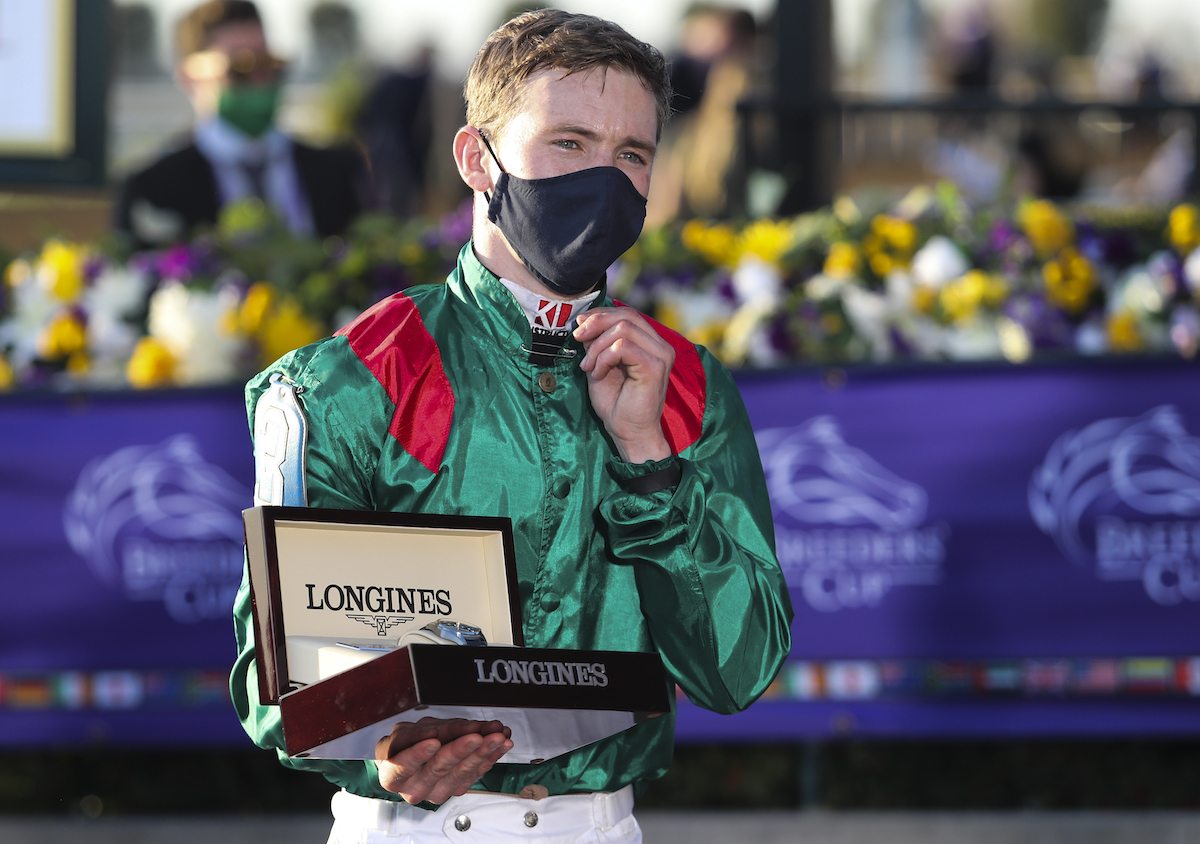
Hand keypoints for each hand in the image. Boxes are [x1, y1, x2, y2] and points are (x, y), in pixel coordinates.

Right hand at [375, 717, 512, 804]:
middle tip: (477, 735)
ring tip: (497, 737)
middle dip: (460, 749)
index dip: (419, 753)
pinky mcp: (456, 790)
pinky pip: (475, 774)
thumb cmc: (405, 745)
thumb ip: (420, 731)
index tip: (434, 740)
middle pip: (438, 768)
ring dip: (482, 753)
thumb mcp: (405, 732)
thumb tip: (438, 732)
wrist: (411, 758)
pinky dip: (490, 757)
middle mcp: (414, 788)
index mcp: (393, 775)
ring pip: (461, 772)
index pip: (404, 765)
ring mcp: (437, 792)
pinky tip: (501, 746)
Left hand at [574, 307, 673, 463]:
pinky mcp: (655, 366)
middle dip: (596, 324)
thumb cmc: (616, 403)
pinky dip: (604, 358)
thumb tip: (584, 322)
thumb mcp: (600, 364)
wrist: (628, 433)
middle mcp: (660, 345)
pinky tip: (598, 374)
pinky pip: (623, 347)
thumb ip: (597, 343)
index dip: (600, 314)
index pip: (627, 313)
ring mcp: (660, 354)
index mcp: (650, 342)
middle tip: (577, 340)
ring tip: (589, 367)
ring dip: (597, 346)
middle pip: (626, 315)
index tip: (579, 327)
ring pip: (623, 328)